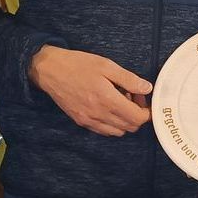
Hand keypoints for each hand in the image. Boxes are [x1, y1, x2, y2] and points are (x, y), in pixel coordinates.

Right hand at [28, 45, 150, 135]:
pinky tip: (107, 107)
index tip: (144, 100)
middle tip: (132, 96)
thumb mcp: (106, 65)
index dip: (146, 112)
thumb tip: (147, 88)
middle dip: (136, 114)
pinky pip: (103, 131)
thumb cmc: (78, 65)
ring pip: (118, 132)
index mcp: (107, 100)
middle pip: (130, 127)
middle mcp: (98, 115)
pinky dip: (111, 123)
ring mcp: (88, 120)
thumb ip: (129, 79)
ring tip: (119, 101)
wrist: (49, 70)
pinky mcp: (81, 121)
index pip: (137, 118)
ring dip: (124, 120)